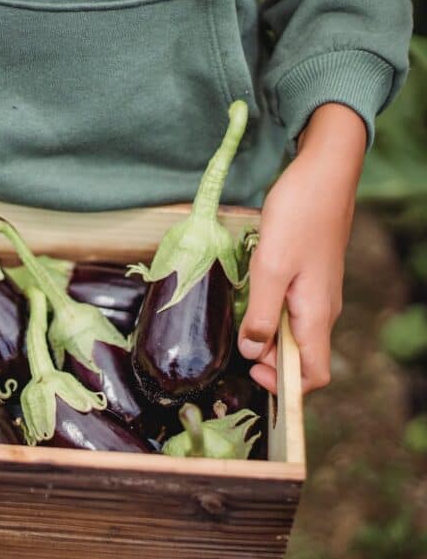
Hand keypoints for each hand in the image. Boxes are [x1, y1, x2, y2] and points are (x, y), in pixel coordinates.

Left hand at [238, 103, 366, 392]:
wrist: (323, 174)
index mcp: (316, 315)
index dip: (284, 385)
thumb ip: (260, 314)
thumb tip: (252, 351)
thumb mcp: (270, 267)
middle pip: (298, 356)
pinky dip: (268, 313)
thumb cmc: (299, 216)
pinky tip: (248, 296)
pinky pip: (288, 309)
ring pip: (291, 332)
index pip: (314, 375)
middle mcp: (321, 310)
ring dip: (264, 334)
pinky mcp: (307, 277)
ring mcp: (315, 293)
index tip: (251, 370)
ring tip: (237, 317)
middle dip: (267, 358)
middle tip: (234, 340)